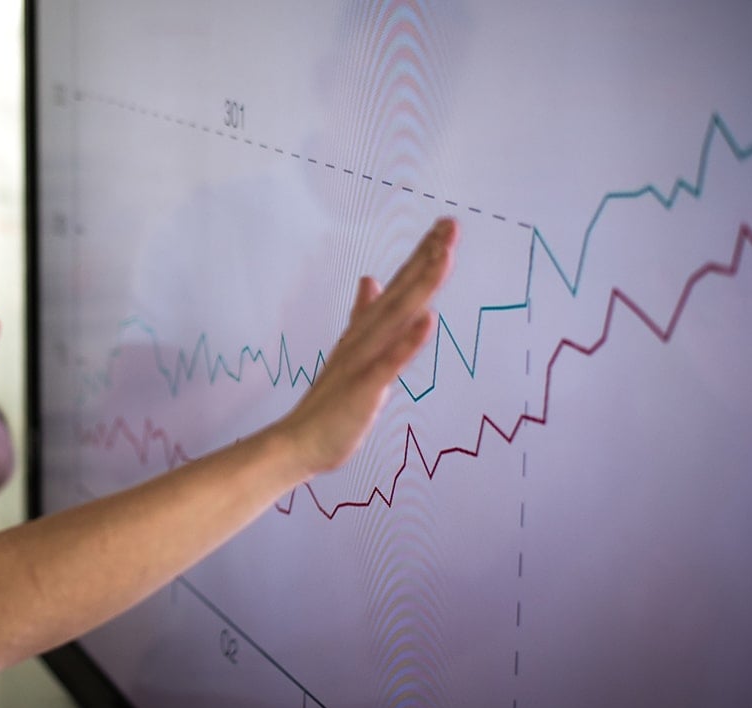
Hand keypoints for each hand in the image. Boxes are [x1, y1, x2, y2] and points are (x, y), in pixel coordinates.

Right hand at [275, 217, 456, 475]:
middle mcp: (366, 337)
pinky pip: (389, 362)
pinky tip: (428, 320)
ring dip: (421, 285)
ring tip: (443, 255)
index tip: (446, 225)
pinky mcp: (364, 387)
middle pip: (403, 291)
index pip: (400, 285)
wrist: (300, 439)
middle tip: (451, 224)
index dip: (423, 255)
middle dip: (428, 257)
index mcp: (367, 330)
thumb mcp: (353, 350)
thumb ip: (363, 313)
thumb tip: (371, 279)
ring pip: (398, 317)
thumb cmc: (330, 401)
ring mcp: (364, 359)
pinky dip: (408, 341)